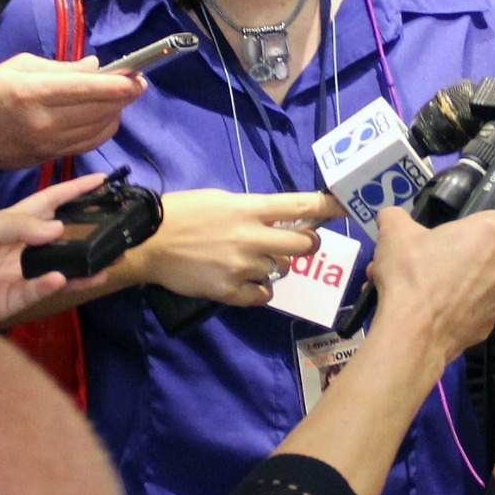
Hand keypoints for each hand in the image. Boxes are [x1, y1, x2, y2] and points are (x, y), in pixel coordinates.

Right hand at [0, 56, 144, 175]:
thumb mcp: (18, 66)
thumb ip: (59, 68)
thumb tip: (94, 67)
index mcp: (32, 92)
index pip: (85, 89)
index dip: (116, 84)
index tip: (137, 77)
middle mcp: (44, 121)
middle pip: (98, 110)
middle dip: (123, 97)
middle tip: (137, 83)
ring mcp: (49, 143)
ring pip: (98, 129)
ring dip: (116, 113)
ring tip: (122, 97)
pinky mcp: (52, 157)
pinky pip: (89, 144)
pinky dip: (104, 130)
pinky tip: (108, 116)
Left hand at [0, 173, 107, 325]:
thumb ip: (18, 227)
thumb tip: (58, 228)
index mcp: (6, 224)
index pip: (47, 204)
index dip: (72, 193)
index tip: (99, 181)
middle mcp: (13, 249)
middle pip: (57, 242)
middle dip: (85, 238)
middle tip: (115, 236)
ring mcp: (10, 277)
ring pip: (53, 271)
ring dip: (77, 268)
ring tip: (104, 264)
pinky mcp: (4, 303)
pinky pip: (34, 292)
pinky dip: (48, 286)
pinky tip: (58, 278)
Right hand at [128, 189, 341, 305]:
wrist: (148, 243)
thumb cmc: (183, 214)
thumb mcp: (221, 200)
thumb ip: (253, 209)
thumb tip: (281, 218)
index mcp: (249, 208)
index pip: (300, 205)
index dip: (328, 206)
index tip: (345, 206)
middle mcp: (252, 237)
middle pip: (304, 244)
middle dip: (305, 244)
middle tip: (294, 244)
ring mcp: (242, 266)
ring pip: (281, 270)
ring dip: (273, 266)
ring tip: (249, 260)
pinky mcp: (230, 291)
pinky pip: (263, 295)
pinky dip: (258, 289)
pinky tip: (242, 280)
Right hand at [367, 205, 494, 368]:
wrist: (413, 332)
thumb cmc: (412, 273)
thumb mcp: (394, 233)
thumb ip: (396, 217)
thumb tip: (393, 217)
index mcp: (491, 233)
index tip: (488, 227)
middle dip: (475, 254)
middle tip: (442, 259)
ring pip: (489, 282)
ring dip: (468, 282)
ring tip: (433, 289)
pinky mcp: (491, 325)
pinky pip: (480, 309)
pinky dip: (464, 308)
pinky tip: (438, 311)